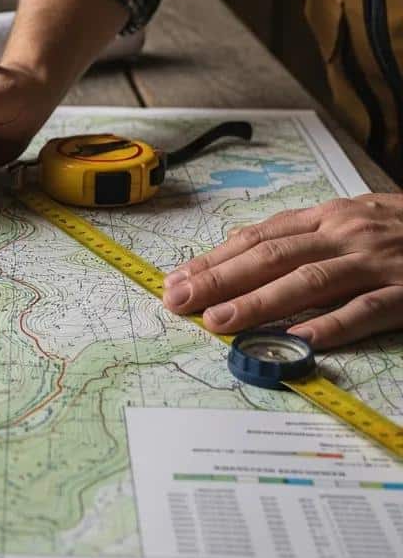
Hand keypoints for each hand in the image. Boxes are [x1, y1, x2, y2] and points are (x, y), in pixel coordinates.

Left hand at [162, 193, 402, 348]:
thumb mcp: (354, 219)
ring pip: (309, 282)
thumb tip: (243, 252)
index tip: (177, 279)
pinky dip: (332, 326)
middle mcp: (347, 235)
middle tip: (178, 301)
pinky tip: (299, 341)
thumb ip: (304, 234)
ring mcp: (379, 264)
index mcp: (329, 217)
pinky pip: (367, 310)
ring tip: (220, 323)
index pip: (258, 237)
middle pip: (271, 256)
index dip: (215, 258)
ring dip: (259, 302)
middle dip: (219, 279)